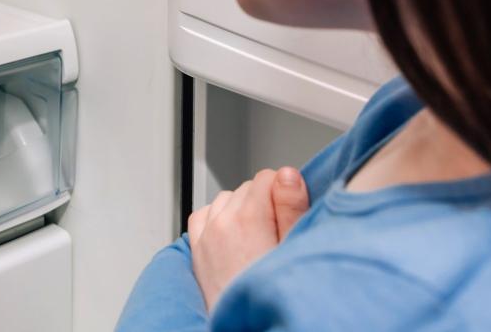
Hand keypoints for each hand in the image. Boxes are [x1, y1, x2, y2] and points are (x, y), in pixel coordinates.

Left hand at [187, 167, 308, 311]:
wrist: (245, 327)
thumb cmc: (273, 294)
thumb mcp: (293, 249)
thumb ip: (291, 208)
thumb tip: (287, 173)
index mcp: (247, 219)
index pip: (267, 176)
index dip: (284, 192)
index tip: (291, 211)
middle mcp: (221, 223)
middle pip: (247, 187)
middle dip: (265, 201)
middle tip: (279, 229)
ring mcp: (205, 235)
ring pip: (226, 198)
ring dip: (242, 208)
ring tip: (260, 235)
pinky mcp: (197, 249)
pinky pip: (205, 214)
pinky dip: (219, 217)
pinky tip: (234, 234)